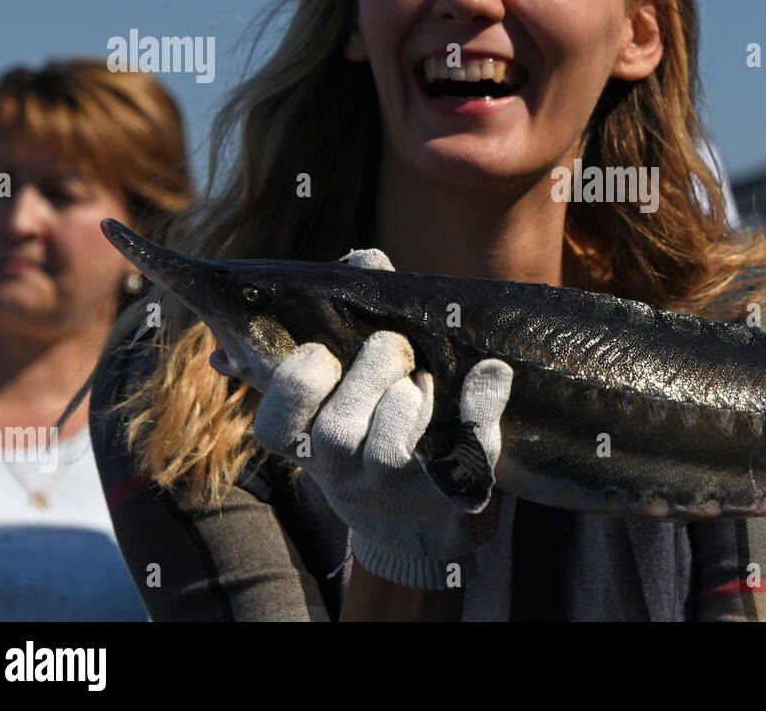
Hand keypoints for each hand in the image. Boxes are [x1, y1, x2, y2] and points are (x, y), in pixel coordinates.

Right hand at [249, 248, 512, 589]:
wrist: (425, 507)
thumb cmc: (382, 412)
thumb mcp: (358, 370)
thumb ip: (357, 307)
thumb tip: (364, 257)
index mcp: (309, 444)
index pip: (274, 427)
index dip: (298, 383)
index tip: (325, 353)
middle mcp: (344, 475)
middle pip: (337, 430)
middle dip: (368, 375)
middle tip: (392, 348)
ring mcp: (398, 491)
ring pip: (388, 448)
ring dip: (408, 398)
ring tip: (422, 380)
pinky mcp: (453, 491)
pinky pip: (465, 456)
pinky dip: (480, 406)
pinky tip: (491, 375)